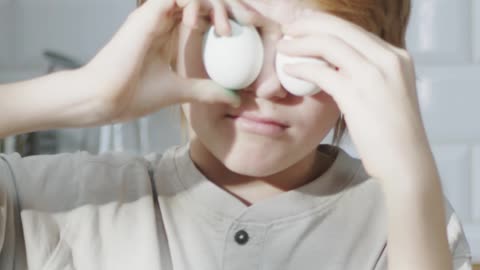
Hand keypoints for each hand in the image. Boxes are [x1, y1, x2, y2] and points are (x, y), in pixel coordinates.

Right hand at [80, 0, 254, 122]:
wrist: (104, 100)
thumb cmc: (133, 94)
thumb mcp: (179, 91)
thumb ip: (205, 90)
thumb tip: (233, 97)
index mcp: (166, 31)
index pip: (200, 12)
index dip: (223, 17)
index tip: (244, 34)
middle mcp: (161, 18)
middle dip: (228, 7)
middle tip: (247, 23)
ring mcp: (154, 13)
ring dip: (215, 6)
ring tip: (228, 29)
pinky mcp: (147, 14)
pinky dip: (197, 5)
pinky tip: (209, 27)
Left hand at [275, 9, 430, 182]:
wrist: (406, 162)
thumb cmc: (393, 135)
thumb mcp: (387, 94)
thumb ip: (368, 75)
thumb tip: (339, 66)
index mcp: (397, 57)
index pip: (356, 30)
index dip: (326, 24)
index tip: (306, 25)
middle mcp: (388, 59)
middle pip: (341, 28)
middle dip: (309, 24)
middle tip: (289, 27)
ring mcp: (374, 75)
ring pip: (329, 44)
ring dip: (300, 42)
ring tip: (283, 47)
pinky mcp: (357, 94)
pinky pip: (321, 72)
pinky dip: (301, 68)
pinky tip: (289, 71)